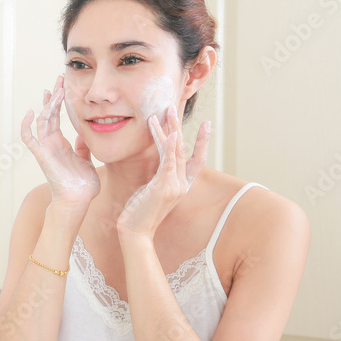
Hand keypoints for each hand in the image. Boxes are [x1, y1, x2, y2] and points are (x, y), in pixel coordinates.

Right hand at [21, 74, 100, 208]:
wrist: (78, 201)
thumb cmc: (83, 185)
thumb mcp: (86, 160)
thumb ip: (83, 147)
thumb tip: (83, 135)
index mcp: (62, 143)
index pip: (57, 117)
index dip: (59, 101)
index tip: (63, 86)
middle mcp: (51, 143)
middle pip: (48, 114)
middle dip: (53, 96)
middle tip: (59, 79)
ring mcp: (45, 148)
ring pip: (42, 121)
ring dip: (47, 105)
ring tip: (54, 89)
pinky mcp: (42, 155)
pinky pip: (29, 138)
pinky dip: (27, 125)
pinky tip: (31, 111)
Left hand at [116, 105, 209, 237]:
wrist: (135, 231)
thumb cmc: (140, 211)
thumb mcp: (152, 191)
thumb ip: (160, 177)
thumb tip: (160, 164)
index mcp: (182, 186)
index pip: (196, 159)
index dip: (202, 141)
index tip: (206, 124)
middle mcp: (181, 185)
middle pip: (184, 150)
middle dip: (179, 127)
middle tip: (173, 108)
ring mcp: (174, 187)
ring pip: (175, 152)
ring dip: (170, 130)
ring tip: (166, 112)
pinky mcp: (162, 188)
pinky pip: (168, 164)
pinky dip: (168, 148)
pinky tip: (169, 135)